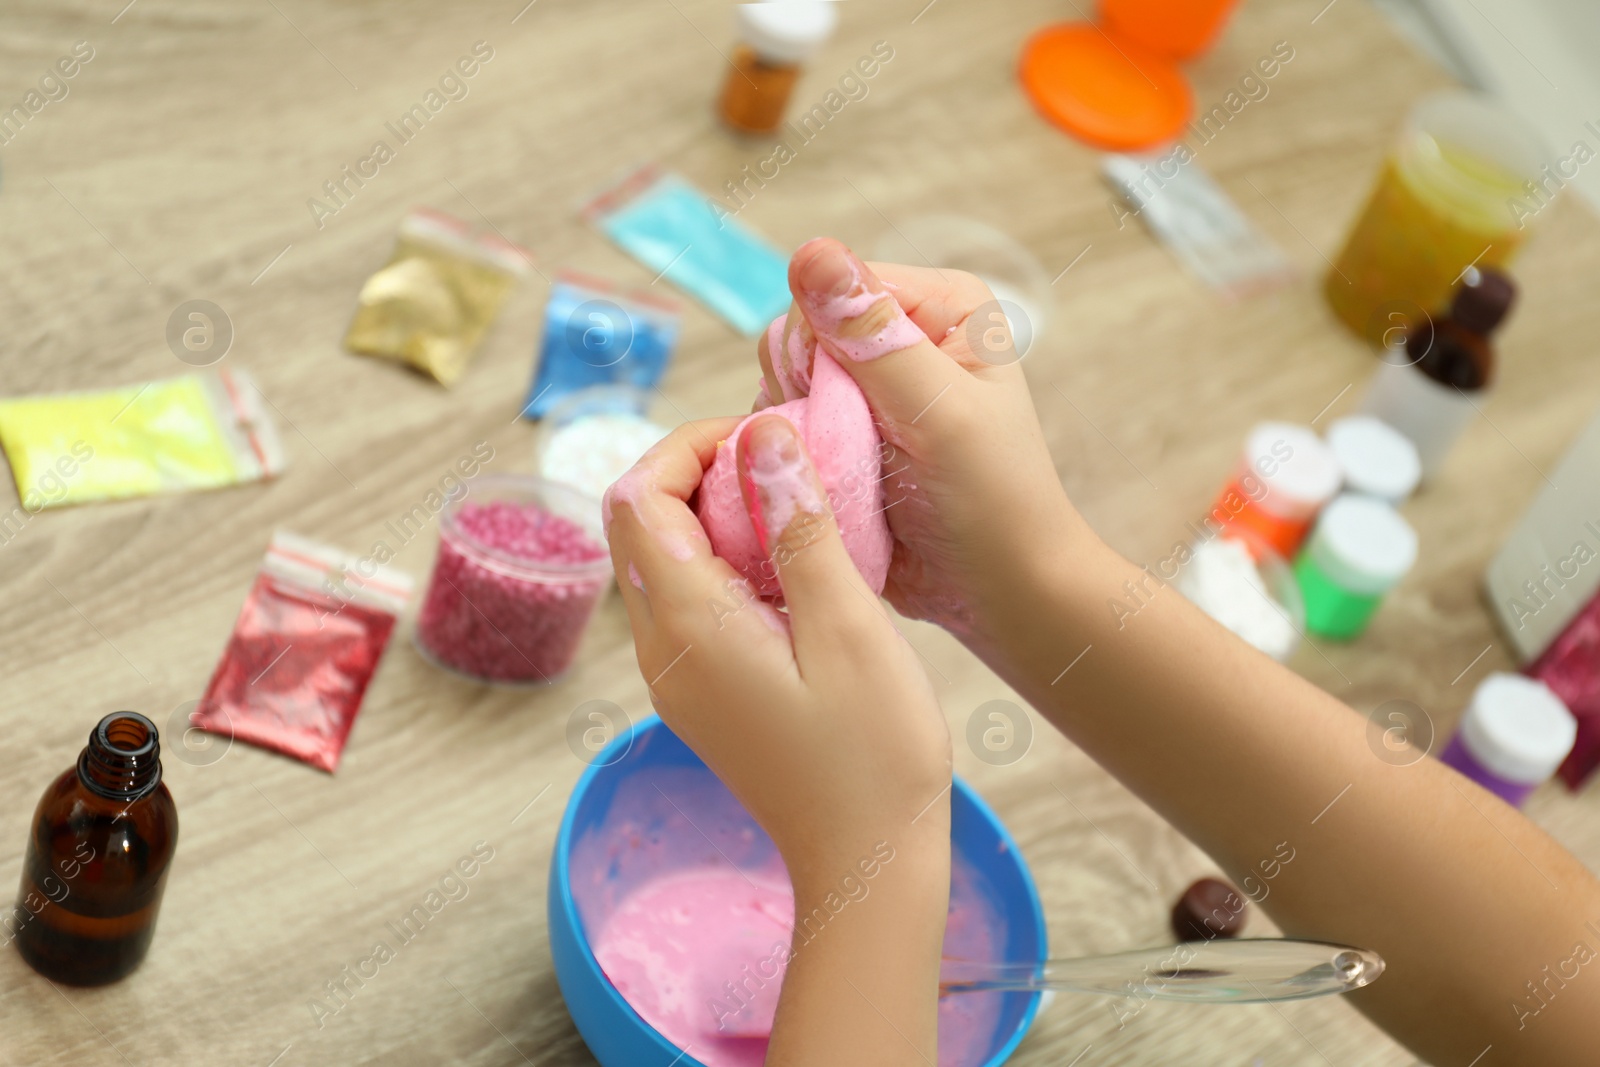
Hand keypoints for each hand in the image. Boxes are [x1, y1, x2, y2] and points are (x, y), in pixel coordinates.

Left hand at [603, 415, 951, 888]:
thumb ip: (799, 528)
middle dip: (698, 473)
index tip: (761, 439)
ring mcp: (675, 675)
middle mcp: (661, 649)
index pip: (635, 498)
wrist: (866, 862)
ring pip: (660, 560)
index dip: (686, 447)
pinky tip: (791, 567)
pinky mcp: (700, 691)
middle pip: (637, 524)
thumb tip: (762, 433)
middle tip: (781, 463)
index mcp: (687, 626)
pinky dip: (724, 560)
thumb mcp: (848, 628)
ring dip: (712, 516)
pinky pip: (686, 600)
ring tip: (793, 507)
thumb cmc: (872, 754)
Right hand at [759, 238, 1090, 643]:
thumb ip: (874, 336)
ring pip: (779, 385)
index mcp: (937, 304)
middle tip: (857, 451)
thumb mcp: (938, 413)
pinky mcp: (842, 433)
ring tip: (848, 477)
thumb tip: (813, 251)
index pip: (831, 291)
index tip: (854, 412)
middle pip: (796, 337)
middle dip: (809, 397)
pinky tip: (828, 490)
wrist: (999, 591)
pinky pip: (782, 429)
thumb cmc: (992, 501)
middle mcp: (898, 334)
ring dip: (798, 435)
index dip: (821, 350)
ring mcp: (866, 387)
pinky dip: (793, 461)